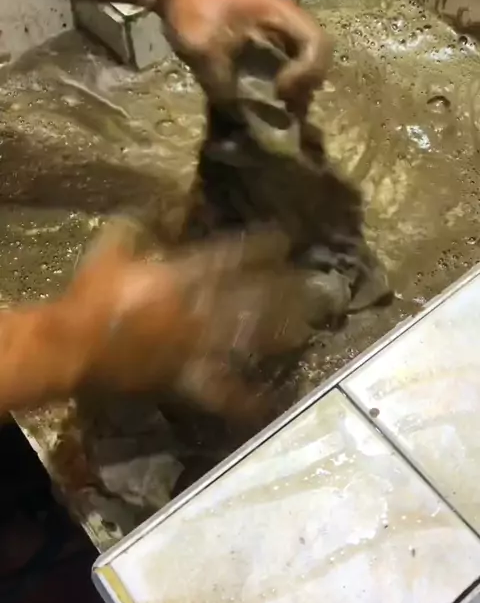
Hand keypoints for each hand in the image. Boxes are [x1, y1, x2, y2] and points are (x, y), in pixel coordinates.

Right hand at [65, 219, 311, 423]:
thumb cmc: (90, 293)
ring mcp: (194, 346)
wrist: (72, 344)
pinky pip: (219, 391)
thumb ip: (144, 223)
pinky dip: (244, 399)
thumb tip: (169, 200)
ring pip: (244, 340)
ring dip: (275, 333)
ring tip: (304, 329)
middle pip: (249, 300)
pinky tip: (268, 403)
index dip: (259, 248)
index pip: (229, 258)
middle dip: (281, 292)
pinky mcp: (185, 377)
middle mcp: (196, 310)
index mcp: (179, 276)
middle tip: (311, 287)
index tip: (284, 240)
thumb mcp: (113, 244)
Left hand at [160, 0, 332, 116]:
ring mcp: (275, 26)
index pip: (317, 44)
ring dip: (299, 83)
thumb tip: (236, 116)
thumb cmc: (191, 7)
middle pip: (318, 52)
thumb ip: (222, 84)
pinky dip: (284, 77)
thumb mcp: (203, 49)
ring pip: (304, 57)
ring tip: (281, 105)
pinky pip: (286, 58)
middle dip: (307, 82)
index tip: (279, 90)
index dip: (306, 73)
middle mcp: (284, 19)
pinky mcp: (262, 35)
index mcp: (279, 13)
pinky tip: (267, 95)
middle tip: (287, 105)